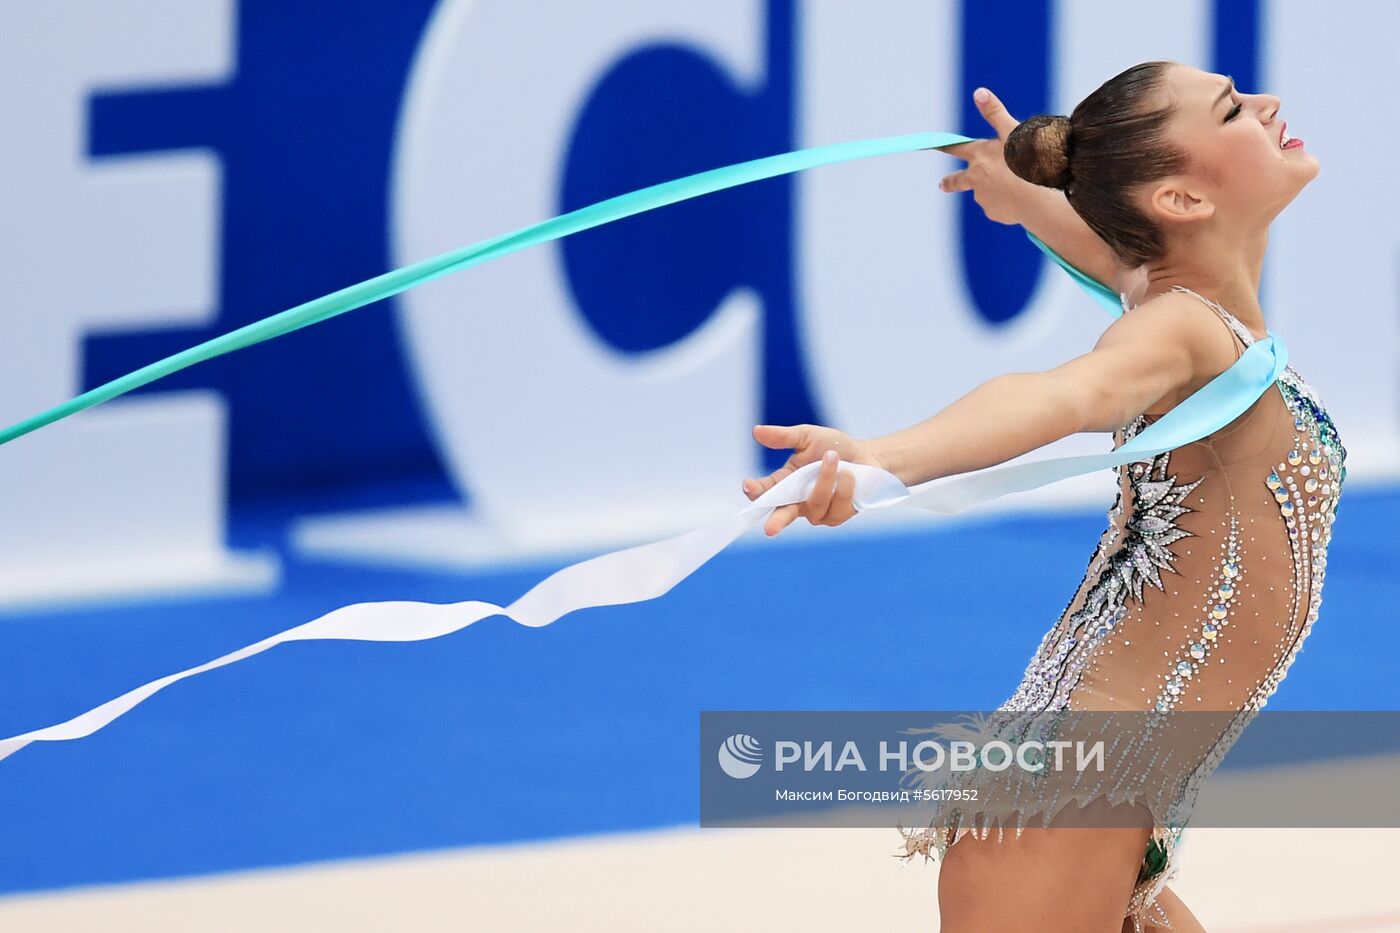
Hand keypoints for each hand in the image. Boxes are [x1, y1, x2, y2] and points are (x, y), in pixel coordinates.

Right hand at [742, 424, 885, 536]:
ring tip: (833, 457)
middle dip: (777, 522)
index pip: (765, 491)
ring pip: (816, 504)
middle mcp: (798, 502)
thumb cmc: (833, 446)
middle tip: (769, 529)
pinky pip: (837, 506)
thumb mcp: (807, 436)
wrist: (866, 455)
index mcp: (785, 483)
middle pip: (782, 515)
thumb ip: (783, 437)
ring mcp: (818, 512)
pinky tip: (850, 475)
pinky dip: (843, 486)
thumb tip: (755, 431)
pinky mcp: (837, 516)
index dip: (755, 490)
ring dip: (825, 478)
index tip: (748, 486)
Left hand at [936, 87, 1039, 224]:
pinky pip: (999, 206)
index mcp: (979, 156)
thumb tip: (979, 92)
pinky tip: (1021, 197)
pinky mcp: (994, 213)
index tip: (933, 146)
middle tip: (942, 184)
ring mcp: (984, 198)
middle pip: (958, 181)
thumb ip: (995, 113)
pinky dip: (1007, 202)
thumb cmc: (1027, 160)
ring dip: (995, 189)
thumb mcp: (1012, 132)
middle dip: (950, 182)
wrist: (1039, 195)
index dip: (946, 146)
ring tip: (1017, 185)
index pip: (957, 149)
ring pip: (986, 192)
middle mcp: (976, 178)